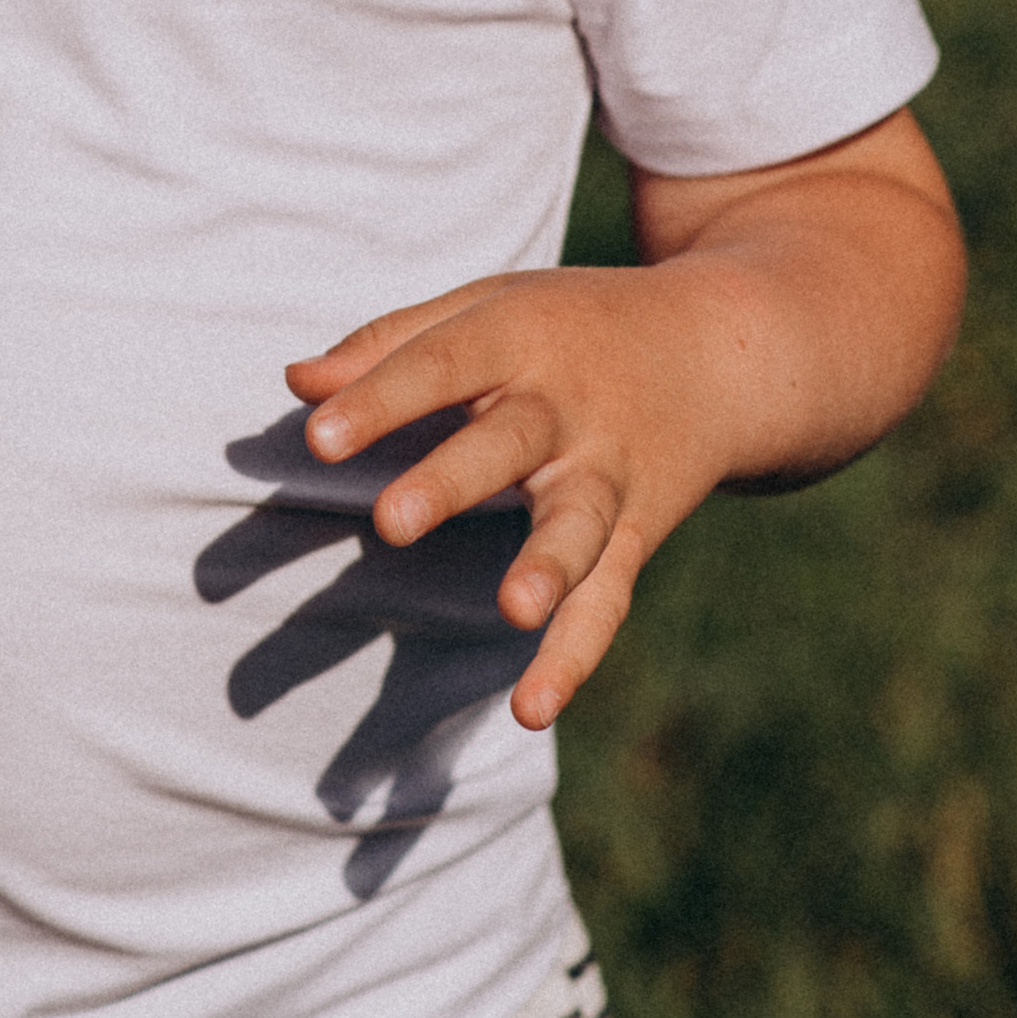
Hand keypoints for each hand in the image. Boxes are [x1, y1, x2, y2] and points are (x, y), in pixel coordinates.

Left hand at [286, 268, 732, 733]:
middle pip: (509, 442)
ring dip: (548, 567)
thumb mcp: (489, 308)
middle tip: (391, 522)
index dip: (379, 399)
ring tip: (513, 609)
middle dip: (452, 480)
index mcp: (521, 335)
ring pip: (579, 524)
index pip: (442, 363)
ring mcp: (609, 474)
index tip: (317, 437)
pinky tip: (530, 709)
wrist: (722, 349)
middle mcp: (569, 407)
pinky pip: (607, 598)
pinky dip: (575, 655)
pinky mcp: (637, 533)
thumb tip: (294, 385)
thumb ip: (391, 344)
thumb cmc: (571, 328)